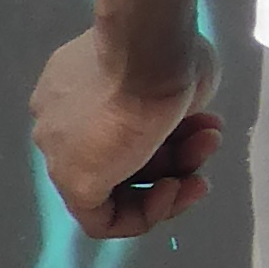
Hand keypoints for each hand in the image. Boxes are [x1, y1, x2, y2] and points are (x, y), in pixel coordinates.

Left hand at [31, 28, 223, 237]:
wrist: (149, 49)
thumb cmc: (164, 50)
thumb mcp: (171, 71)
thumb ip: (165, 98)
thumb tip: (177, 114)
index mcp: (73, 86)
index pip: (117, 125)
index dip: (167, 131)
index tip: (202, 122)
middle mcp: (58, 120)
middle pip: (121, 153)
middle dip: (176, 152)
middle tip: (211, 140)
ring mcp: (60, 151)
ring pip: (117, 184)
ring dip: (173, 177)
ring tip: (207, 152)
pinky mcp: (73, 182)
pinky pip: (106, 217)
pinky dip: (148, 212)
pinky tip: (176, 188)